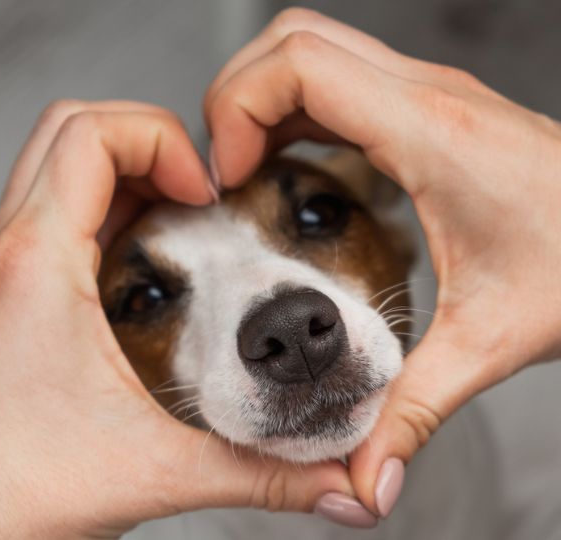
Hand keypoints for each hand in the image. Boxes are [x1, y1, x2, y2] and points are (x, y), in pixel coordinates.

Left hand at [0, 101, 354, 539]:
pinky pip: (47, 211)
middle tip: (194, 193)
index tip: (204, 195)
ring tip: (176, 218)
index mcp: (38, 266)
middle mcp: (8, 253)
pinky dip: (98, 207)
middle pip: (67, 127)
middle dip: (145, 139)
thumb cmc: (19, 493)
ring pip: (53, 165)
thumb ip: (262, 474)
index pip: (90, 135)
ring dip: (121, 171)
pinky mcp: (0, 291)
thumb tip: (343, 488)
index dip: (161, 140)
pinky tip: (140, 261)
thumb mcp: (157, 472)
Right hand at [204, 7, 560, 517]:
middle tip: (225, 170)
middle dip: (236, 97)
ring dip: (263, 100)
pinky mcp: (428, 111)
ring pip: (311, 50)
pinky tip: (290, 167)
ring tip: (246, 169)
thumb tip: (370, 477)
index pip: (298, 67)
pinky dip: (294, 111)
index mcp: (427, 133)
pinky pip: (338, 82)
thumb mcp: (494, 339)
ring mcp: (427, 95)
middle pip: (292, 41)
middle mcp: (424, 97)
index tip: (226, 178)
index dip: (237, 111)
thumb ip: (416, 407)